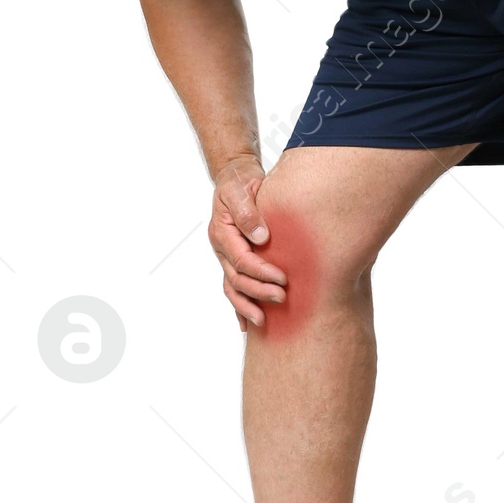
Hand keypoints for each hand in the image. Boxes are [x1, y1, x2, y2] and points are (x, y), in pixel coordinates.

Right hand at [209, 153, 286, 330]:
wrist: (234, 178)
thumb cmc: (240, 182)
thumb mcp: (242, 189)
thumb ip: (248, 212)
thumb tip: (261, 237)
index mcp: (222, 232)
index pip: (241, 259)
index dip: (261, 271)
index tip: (282, 278)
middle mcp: (221, 248)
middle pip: (236, 279)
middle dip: (258, 292)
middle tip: (282, 298)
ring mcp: (225, 257)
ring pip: (232, 288)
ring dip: (247, 305)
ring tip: (264, 321)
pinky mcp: (233, 261)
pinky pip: (233, 288)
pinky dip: (239, 307)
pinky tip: (248, 325)